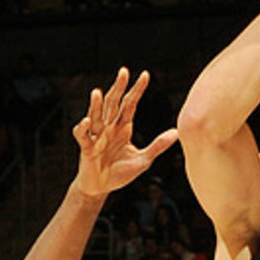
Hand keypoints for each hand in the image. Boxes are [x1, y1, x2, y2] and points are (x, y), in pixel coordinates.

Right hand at [72, 69, 178, 198]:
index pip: (130, 104)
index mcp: (123, 127)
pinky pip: (82, 135)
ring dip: (96, 105)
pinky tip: (87, 121)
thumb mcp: (143, 160)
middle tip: (123, 71)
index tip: (145, 75)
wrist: (102, 188)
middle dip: (118, 87)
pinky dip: (83, 128)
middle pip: (113, 104)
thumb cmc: (120, 172)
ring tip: (98, 92)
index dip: (137, 90)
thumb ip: (158, 145)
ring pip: (95, 116)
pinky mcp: (86, 148)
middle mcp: (109, 127)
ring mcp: (96, 136)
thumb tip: (177, 132)